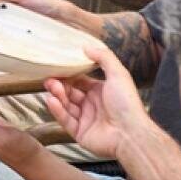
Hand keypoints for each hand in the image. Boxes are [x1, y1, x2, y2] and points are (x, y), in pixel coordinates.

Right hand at [43, 44, 152, 159]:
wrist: (130, 133)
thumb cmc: (127, 103)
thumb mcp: (118, 74)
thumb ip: (103, 57)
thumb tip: (86, 46)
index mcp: (101, 92)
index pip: (80, 81)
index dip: (68, 75)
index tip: (56, 69)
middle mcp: (92, 105)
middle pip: (70, 93)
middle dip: (59, 85)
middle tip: (50, 79)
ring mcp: (85, 119)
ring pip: (66, 106)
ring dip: (58, 96)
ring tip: (51, 87)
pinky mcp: (79, 133)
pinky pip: (65, 120)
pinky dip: (57, 111)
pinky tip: (52, 101)